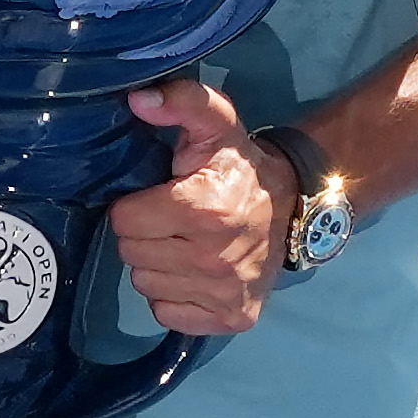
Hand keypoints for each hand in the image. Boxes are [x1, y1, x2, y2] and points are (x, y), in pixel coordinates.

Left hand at [107, 79, 282, 334]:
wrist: (292, 208)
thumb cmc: (240, 166)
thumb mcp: (215, 122)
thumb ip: (180, 101)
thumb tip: (138, 99)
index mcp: (204, 209)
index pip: (125, 220)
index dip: (134, 205)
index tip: (156, 196)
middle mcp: (214, 259)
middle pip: (132, 254)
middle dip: (144, 234)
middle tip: (169, 220)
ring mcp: (225, 293)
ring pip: (146, 285)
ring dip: (157, 265)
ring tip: (182, 243)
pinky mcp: (232, 318)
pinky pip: (168, 314)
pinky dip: (174, 295)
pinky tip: (193, 272)